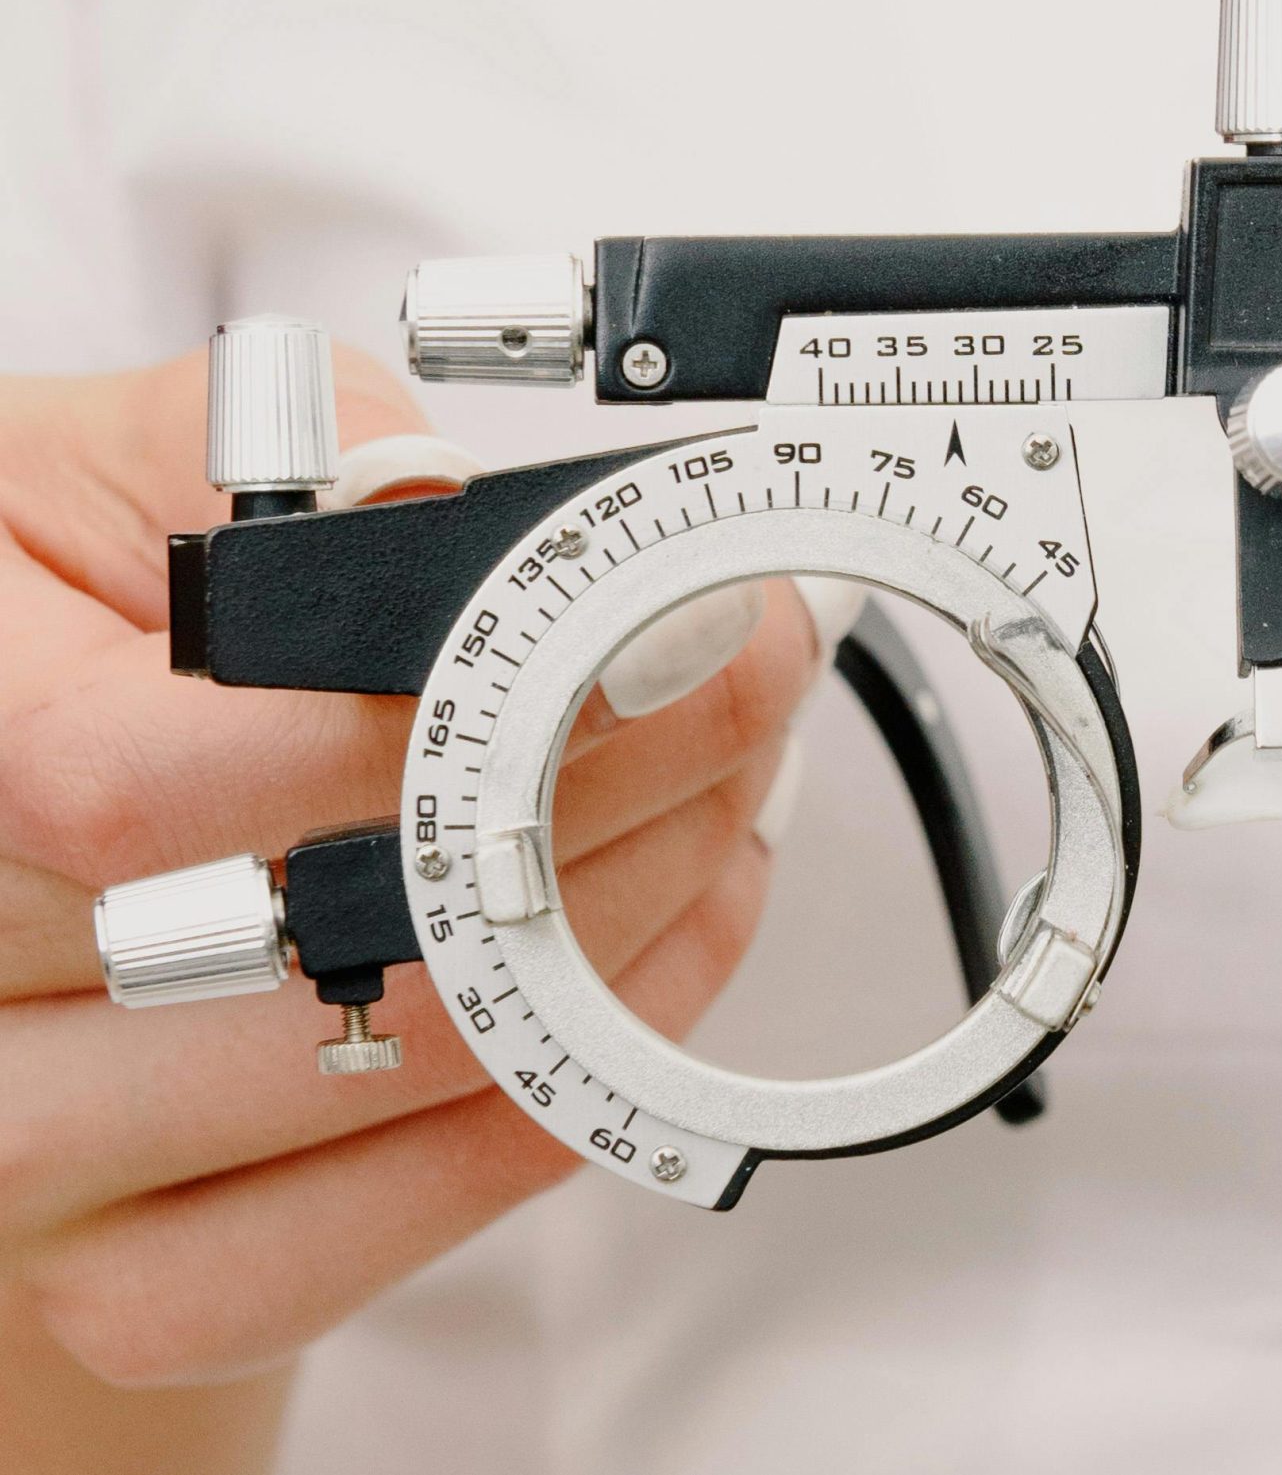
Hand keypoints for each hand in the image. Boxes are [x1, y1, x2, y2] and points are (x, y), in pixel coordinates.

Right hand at [0, 349, 816, 1462]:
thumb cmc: (60, 629)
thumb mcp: (112, 471)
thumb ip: (291, 462)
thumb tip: (486, 524)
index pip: (162, 782)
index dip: (453, 698)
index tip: (664, 615)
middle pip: (349, 930)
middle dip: (619, 780)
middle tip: (744, 673)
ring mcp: (41, 1161)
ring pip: (425, 1066)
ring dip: (643, 907)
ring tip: (726, 782)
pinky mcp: (154, 1286)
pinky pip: (430, 1203)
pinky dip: (596, 1058)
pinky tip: (674, 930)